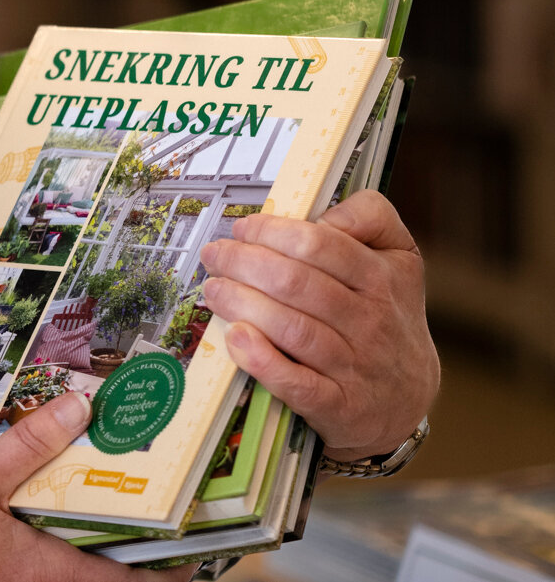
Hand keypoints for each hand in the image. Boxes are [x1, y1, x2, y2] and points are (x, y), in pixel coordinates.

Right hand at [0, 392, 194, 581]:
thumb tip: (82, 408)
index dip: (168, 570)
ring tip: (110, 522)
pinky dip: (56, 551)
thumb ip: (28, 444)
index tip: (198, 553)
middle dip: (132, 558)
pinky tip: (41, 525)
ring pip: (71, 577)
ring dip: (94, 554)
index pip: (128, 579)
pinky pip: (37, 573)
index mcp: (49, 568)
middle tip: (158, 525)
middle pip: (104, 580)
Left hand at [198, 190, 438, 459]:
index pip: (319, 244)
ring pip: (291, 328)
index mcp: (382, 276)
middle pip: (295, 283)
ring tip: (214, 289)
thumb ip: (370, 218)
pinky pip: (296, 383)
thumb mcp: (399, 256)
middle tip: (215, 256)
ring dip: (241, 304)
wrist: (405, 396)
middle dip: (243, 263)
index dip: (270, 231)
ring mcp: (356, 366)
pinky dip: (261, 360)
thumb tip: (324, 215)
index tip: (242, 229)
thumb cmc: (386, 313)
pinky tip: (235, 338)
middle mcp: (372, 320)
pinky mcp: (339, 406)